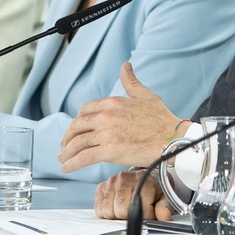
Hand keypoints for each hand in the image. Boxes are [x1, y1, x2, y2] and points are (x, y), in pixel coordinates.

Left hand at [56, 63, 181, 172]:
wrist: (171, 138)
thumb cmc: (161, 119)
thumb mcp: (145, 95)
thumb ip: (131, 82)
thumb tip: (125, 66)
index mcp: (112, 103)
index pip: (85, 110)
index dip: (77, 121)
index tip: (75, 129)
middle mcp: (105, 116)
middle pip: (77, 126)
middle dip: (68, 137)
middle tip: (65, 146)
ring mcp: (105, 134)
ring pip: (78, 143)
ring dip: (67, 152)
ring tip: (63, 159)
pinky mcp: (108, 151)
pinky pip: (84, 157)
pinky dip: (72, 163)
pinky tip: (67, 168)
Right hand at [94, 168, 172, 221]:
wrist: (146, 175)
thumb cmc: (154, 187)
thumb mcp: (164, 196)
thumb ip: (165, 207)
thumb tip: (163, 216)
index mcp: (141, 180)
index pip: (137, 209)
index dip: (145, 216)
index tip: (149, 212)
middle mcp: (124, 179)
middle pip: (120, 212)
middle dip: (129, 216)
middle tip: (136, 210)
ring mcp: (111, 182)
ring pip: (107, 212)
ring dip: (117, 215)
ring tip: (126, 208)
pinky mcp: (101, 187)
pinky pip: (98, 209)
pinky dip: (106, 212)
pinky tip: (116, 206)